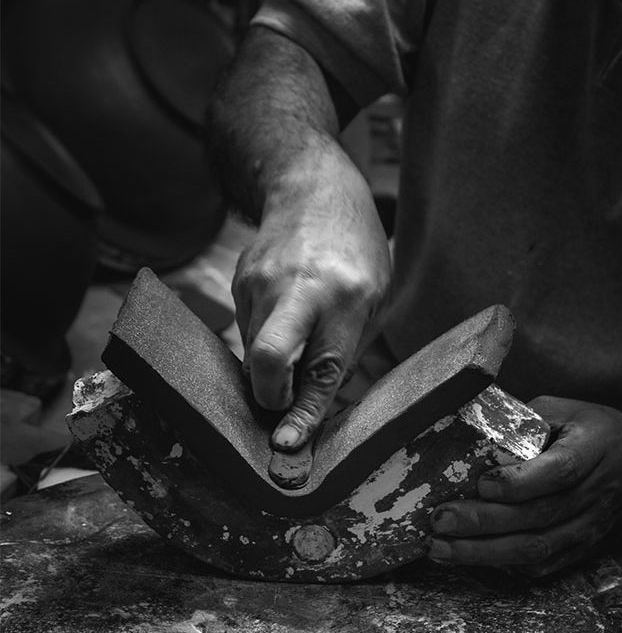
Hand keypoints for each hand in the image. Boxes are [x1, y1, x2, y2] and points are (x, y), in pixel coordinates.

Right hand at [232, 146, 390, 450]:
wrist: (312, 187)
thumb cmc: (356, 249)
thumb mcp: (372, 298)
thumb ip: (342, 351)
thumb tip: (308, 409)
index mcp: (343, 293)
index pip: (319, 369)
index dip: (302, 414)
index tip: (287, 444)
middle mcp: (294, 287)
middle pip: (267, 359)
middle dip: (270, 397)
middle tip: (283, 407)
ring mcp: (258, 282)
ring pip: (254, 353)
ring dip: (273, 368)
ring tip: (298, 340)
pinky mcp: (238, 282)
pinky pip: (247, 332)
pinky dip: (265, 342)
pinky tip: (285, 318)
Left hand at [429, 396, 621, 575]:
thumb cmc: (592, 430)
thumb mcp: (563, 409)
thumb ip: (523, 418)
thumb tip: (470, 424)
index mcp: (594, 450)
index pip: (559, 472)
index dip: (519, 483)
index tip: (481, 483)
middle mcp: (595, 494)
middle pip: (539, 517)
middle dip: (483, 522)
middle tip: (440, 520)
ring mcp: (590, 527)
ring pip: (537, 549)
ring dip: (483, 552)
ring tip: (439, 547)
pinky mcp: (581, 549)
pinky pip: (543, 566)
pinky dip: (503, 566)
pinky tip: (467, 558)